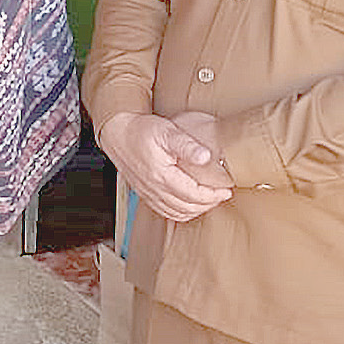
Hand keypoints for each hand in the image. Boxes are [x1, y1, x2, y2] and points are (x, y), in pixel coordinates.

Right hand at [99, 112, 232, 221]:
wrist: (117, 133)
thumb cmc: (141, 130)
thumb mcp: (166, 131)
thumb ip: (187, 145)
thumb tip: (206, 157)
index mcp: (162, 176)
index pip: (194, 195)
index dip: (213, 196)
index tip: (226, 190)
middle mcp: (154, 189)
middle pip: (187, 208)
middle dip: (208, 204)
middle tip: (221, 195)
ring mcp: (149, 193)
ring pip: (177, 213)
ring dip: (196, 210)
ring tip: (208, 199)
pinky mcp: (145, 194)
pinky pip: (165, 212)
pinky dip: (181, 212)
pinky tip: (189, 204)